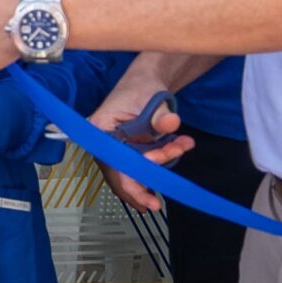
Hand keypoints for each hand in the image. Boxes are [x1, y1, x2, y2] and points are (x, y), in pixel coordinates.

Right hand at [89, 76, 194, 210]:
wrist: (147, 80)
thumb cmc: (141, 86)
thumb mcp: (151, 99)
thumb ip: (160, 116)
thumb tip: (171, 123)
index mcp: (100, 129)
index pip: (113, 163)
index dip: (130, 181)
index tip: (147, 197)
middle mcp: (105, 143)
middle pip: (120, 174)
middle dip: (143, 185)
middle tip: (157, 202)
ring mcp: (117, 148)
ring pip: (135, 171)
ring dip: (161, 164)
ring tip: (181, 145)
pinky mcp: (130, 150)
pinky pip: (144, 164)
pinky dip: (163, 159)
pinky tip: (179, 147)